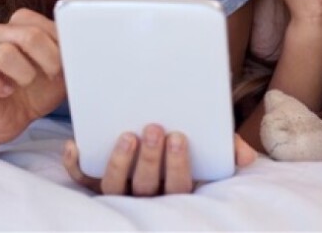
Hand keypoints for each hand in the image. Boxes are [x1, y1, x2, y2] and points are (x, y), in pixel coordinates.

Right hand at [0, 8, 66, 146]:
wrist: (10, 118)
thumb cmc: (36, 90)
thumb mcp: (60, 72)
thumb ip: (69, 55)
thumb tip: (85, 46)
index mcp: (19, 28)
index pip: (36, 20)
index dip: (55, 40)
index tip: (65, 59)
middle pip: (25, 33)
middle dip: (48, 56)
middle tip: (54, 73)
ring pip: (1, 52)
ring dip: (23, 71)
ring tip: (27, 82)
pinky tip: (7, 92)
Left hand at [63, 127, 257, 195]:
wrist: (154, 127)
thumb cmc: (184, 136)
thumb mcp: (208, 142)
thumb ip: (225, 147)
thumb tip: (246, 158)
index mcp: (174, 188)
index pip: (178, 187)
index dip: (178, 166)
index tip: (179, 137)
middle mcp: (144, 195)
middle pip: (145, 187)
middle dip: (150, 159)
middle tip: (154, 128)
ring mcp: (117, 189)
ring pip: (114, 187)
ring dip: (119, 162)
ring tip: (127, 135)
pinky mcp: (93, 180)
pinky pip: (81, 179)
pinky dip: (76, 164)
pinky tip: (75, 144)